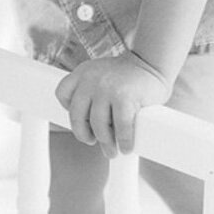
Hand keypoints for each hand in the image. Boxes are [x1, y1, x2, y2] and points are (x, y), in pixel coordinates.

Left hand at [54, 52, 171, 155]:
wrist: (151, 63)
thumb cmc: (127, 77)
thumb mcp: (101, 76)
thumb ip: (91, 95)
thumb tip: (90, 131)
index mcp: (82, 72)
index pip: (62, 93)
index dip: (68, 109)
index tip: (82, 119)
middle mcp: (91, 79)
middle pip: (77, 115)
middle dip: (83, 134)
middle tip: (93, 141)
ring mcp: (107, 88)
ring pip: (98, 124)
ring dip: (106, 142)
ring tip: (112, 150)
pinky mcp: (125, 97)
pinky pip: (121, 126)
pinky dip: (124, 141)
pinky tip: (126, 147)